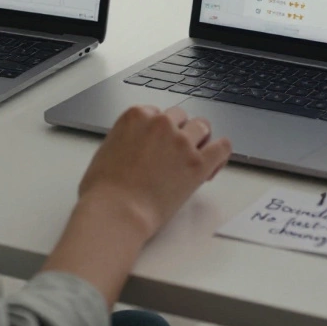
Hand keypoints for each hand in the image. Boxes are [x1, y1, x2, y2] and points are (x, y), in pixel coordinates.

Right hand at [77, 105, 232, 237]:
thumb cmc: (103, 190)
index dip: (160, 130)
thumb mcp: (106, 151)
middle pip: (181, 116)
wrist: (116, 212)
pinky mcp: (198, 162)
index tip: (160, 145)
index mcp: (136, 116)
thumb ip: (125, 140)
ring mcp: (181, 142)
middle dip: (179, 131)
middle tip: (175, 153)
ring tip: (194, 158)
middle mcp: (161, 123)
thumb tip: (134, 147)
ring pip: (203, 126)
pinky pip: (223, 147)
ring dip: (200, 139)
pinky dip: (220, 152)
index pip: (157, 113)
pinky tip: (213, 164)